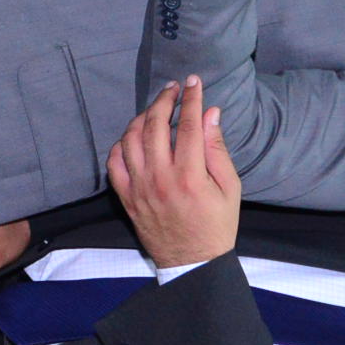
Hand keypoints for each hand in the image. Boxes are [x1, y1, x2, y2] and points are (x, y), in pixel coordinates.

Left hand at [107, 78, 238, 269]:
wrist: (192, 262)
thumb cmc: (216, 225)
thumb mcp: (230, 188)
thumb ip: (218, 149)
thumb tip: (211, 114)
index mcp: (190, 176)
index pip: (189, 124)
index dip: (191, 98)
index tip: (194, 82)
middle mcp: (160, 178)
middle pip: (155, 124)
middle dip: (165, 100)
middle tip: (173, 88)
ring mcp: (139, 188)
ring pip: (131, 139)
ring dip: (142, 117)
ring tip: (155, 109)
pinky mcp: (126, 198)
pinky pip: (114, 162)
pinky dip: (121, 143)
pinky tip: (134, 136)